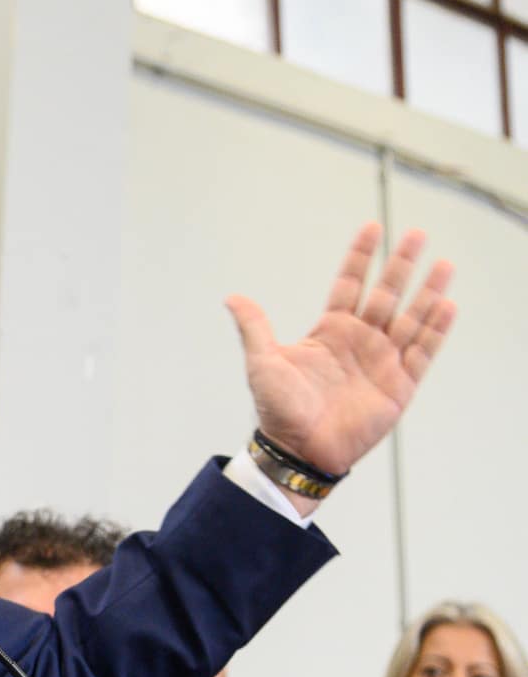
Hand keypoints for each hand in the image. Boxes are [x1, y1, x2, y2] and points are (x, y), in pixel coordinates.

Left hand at [226, 224, 454, 478]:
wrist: (298, 448)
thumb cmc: (278, 408)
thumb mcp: (263, 361)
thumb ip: (254, 327)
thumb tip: (232, 297)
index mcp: (330, 330)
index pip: (349, 284)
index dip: (361, 256)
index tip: (373, 227)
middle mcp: (360, 341)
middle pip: (387, 294)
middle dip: (402, 265)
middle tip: (418, 233)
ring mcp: (382, 361)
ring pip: (411, 318)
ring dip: (427, 292)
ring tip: (444, 264)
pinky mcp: (399, 385)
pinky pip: (422, 353)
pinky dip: (434, 330)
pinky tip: (445, 305)